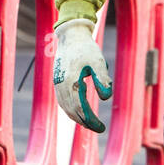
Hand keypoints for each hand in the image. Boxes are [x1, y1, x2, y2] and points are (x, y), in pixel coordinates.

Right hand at [53, 18, 112, 132]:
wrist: (71, 36)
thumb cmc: (86, 48)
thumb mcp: (98, 60)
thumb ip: (102, 78)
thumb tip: (105, 98)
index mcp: (71, 80)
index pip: (80, 106)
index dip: (90, 119)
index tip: (101, 127)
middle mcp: (61, 84)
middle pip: (71, 110)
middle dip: (85, 122)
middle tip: (99, 128)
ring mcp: (57, 83)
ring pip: (65, 107)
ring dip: (77, 118)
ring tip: (89, 124)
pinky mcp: (58, 81)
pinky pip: (62, 101)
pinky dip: (71, 110)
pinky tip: (79, 113)